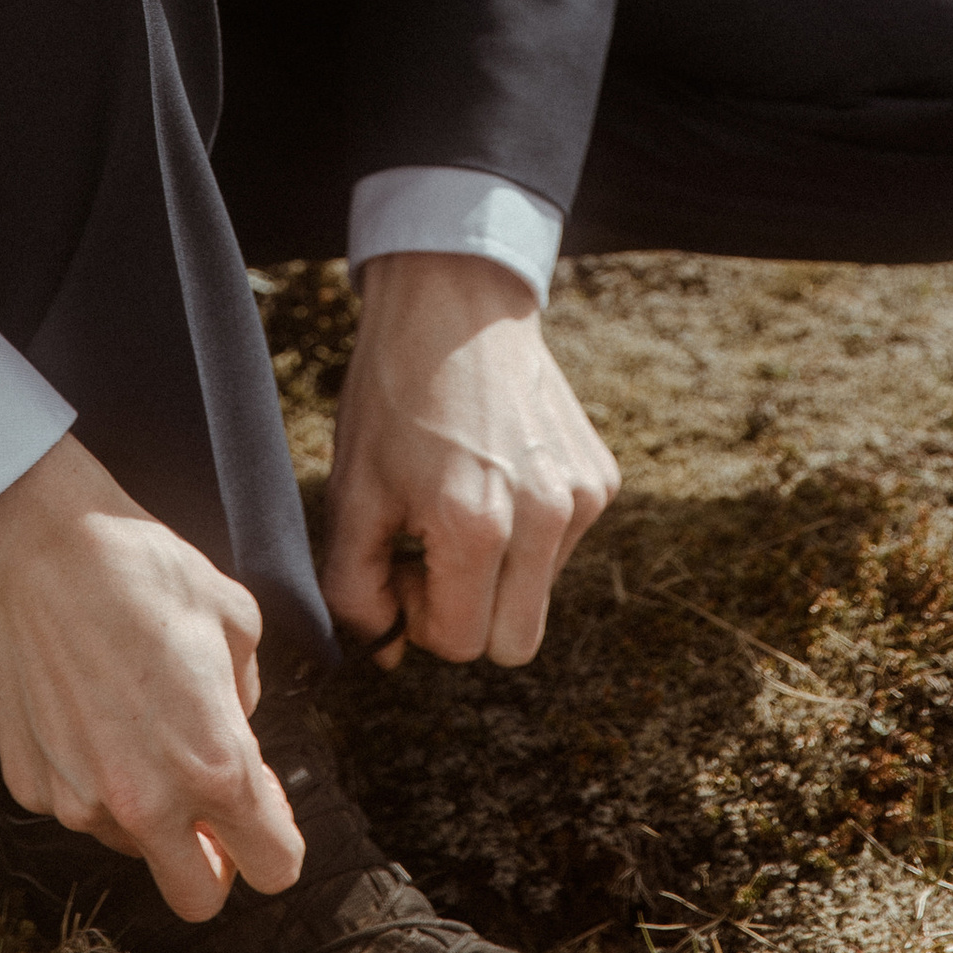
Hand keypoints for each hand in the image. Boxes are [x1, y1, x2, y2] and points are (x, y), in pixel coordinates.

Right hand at [0, 433, 304, 922]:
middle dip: (213, 866)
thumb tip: (237, 738)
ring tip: (132, 720)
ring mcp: (79, 802)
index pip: (274, 867)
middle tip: (208, 810)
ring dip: (146, 810)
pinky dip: (88, 777)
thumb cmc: (143, 569)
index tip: (265, 814)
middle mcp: (147, 803)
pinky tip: (83, 707)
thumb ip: (246, 701)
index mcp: (216, 765)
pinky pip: (76, 805)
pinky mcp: (29, 787)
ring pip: (131, 847)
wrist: (34, 544)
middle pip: (199, 900)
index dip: (277, 842)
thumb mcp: (235, 621)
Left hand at [320, 251, 618, 669]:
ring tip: (463, 501)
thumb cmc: (394, 393)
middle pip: (514, 644)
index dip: (419, 616)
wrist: (456, 302)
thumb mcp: (351, 492)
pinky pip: (563, 547)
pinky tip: (497, 474)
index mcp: (476, 526)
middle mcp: (543, 517)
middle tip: (431, 551)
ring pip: (540, 597)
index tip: (403, 562)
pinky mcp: (601, 478)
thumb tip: (390, 651)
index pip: (459, 645)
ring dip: (500, 574)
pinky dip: (529, 533)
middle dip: (467, 616)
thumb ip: (355, 591)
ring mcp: (581, 497)